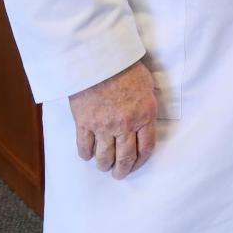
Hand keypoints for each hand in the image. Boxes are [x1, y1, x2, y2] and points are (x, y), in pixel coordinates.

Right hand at [68, 59, 157, 179]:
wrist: (98, 57)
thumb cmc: (124, 66)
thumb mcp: (147, 83)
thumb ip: (148, 101)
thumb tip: (147, 112)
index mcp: (145, 115)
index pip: (146, 148)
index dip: (141, 161)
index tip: (136, 164)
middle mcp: (126, 125)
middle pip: (125, 158)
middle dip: (123, 170)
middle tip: (119, 174)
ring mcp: (104, 126)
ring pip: (104, 157)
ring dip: (104, 166)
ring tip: (103, 167)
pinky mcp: (85, 123)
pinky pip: (84, 147)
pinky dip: (86, 154)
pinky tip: (87, 155)